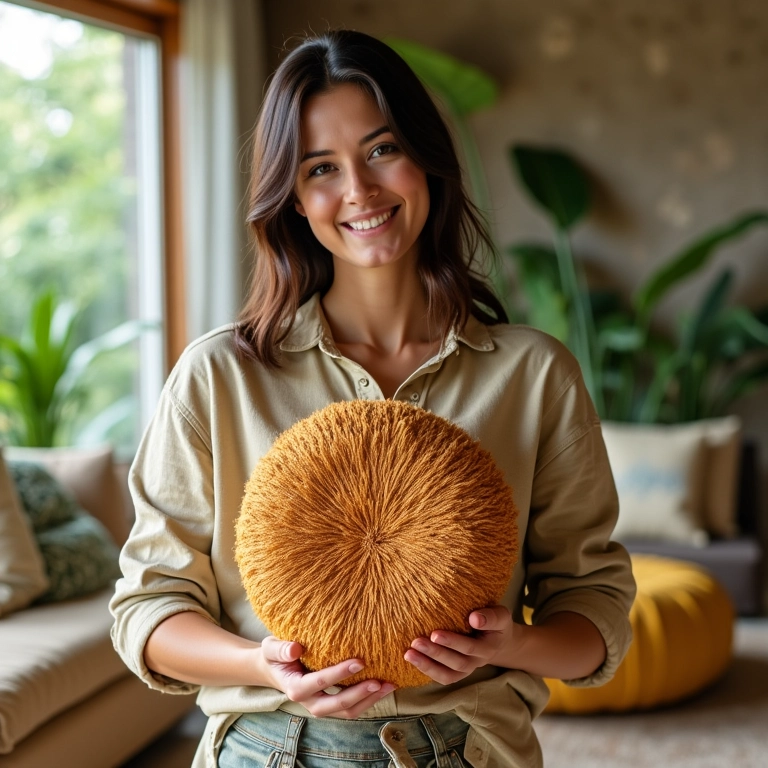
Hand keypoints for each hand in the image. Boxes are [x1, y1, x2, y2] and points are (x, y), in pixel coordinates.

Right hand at [256, 636, 394, 717]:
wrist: (274, 669)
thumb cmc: (275, 655)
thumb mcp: (271, 648)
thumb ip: (280, 649)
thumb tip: (295, 648)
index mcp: (295, 688)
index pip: (320, 682)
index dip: (340, 674)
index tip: (359, 662)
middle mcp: (310, 702)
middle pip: (338, 705)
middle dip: (360, 694)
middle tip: (379, 681)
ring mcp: (322, 705)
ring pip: (348, 711)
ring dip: (369, 700)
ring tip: (388, 685)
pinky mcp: (331, 703)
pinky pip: (351, 707)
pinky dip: (368, 699)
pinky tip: (383, 686)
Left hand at [404, 606, 513, 684]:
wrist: (499, 638)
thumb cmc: (495, 621)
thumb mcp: (501, 615)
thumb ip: (491, 617)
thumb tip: (474, 618)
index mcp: (489, 647)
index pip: (470, 647)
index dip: (453, 642)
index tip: (435, 633)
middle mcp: (478, 662)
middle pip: (457, 662)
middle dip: (436, 653)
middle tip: (416, 642)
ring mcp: (468, 669)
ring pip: (448, 674)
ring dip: (427, 665)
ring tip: (409, 653)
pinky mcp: (457, 672)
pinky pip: (443, 677)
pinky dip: (427, 670)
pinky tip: (412, 659)